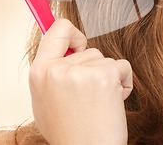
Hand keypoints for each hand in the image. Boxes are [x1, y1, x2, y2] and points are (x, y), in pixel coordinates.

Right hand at [29, 19, 132, 144]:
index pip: (57, 30)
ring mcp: (82, 72)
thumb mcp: (45, 100)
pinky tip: (112, 103)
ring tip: (99, 104)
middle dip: (94, 70)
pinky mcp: (105, 76)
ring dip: (108, 78)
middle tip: (88, 98)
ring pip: (105, 59)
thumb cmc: (69, 132)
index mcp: (39, 73)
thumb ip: (52, 73)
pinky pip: (122, 66)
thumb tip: (66, 48)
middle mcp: (57, 69)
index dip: (72, 34)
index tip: (80, 45)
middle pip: (88, 50)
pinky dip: (123, 82)